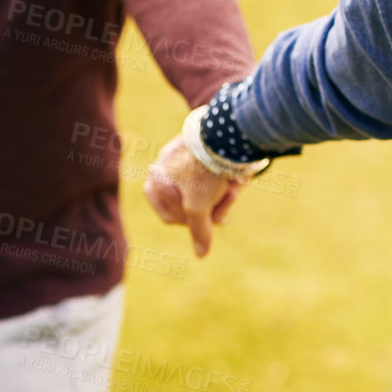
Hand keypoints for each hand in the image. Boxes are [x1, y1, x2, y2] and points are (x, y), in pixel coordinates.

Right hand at [143, 135, 244, 257]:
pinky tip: (235, 184)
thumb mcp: (198, 207)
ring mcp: (187, 168)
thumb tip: (201, 255)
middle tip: (222, 197)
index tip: (201, 213)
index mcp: (156, 182)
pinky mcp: (206, 163)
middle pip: (191, 209)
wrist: (224, 135)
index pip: (171, 218)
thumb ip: (198, 231)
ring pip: (207, 198)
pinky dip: (227, 186)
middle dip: (209, 208)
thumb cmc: (202, 172)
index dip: (189, 221)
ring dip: (222, 198)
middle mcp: (167, 174)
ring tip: (231, 189)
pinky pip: (216, 184)